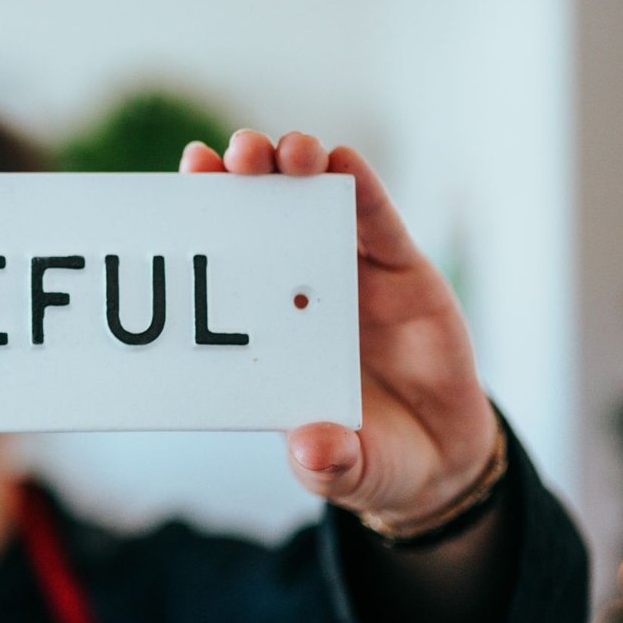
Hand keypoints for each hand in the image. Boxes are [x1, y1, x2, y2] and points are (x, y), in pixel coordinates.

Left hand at [181, 130, 500, 526]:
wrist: (440, 455)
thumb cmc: (370, 458)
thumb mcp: (347, 469)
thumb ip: (329, 462)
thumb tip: (313, 450)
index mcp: (266, 331)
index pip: (224, 265)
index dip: (201, 221)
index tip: (182, 184)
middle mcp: (298, 291)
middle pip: (259, 216)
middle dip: (240, 178)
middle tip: (228, 157)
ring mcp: (349, 274)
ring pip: (314, 203)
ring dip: (294, 168)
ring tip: (280, 153)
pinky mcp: (401, 269)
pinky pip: (378, 220)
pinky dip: (360, 185)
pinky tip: (340, 160)